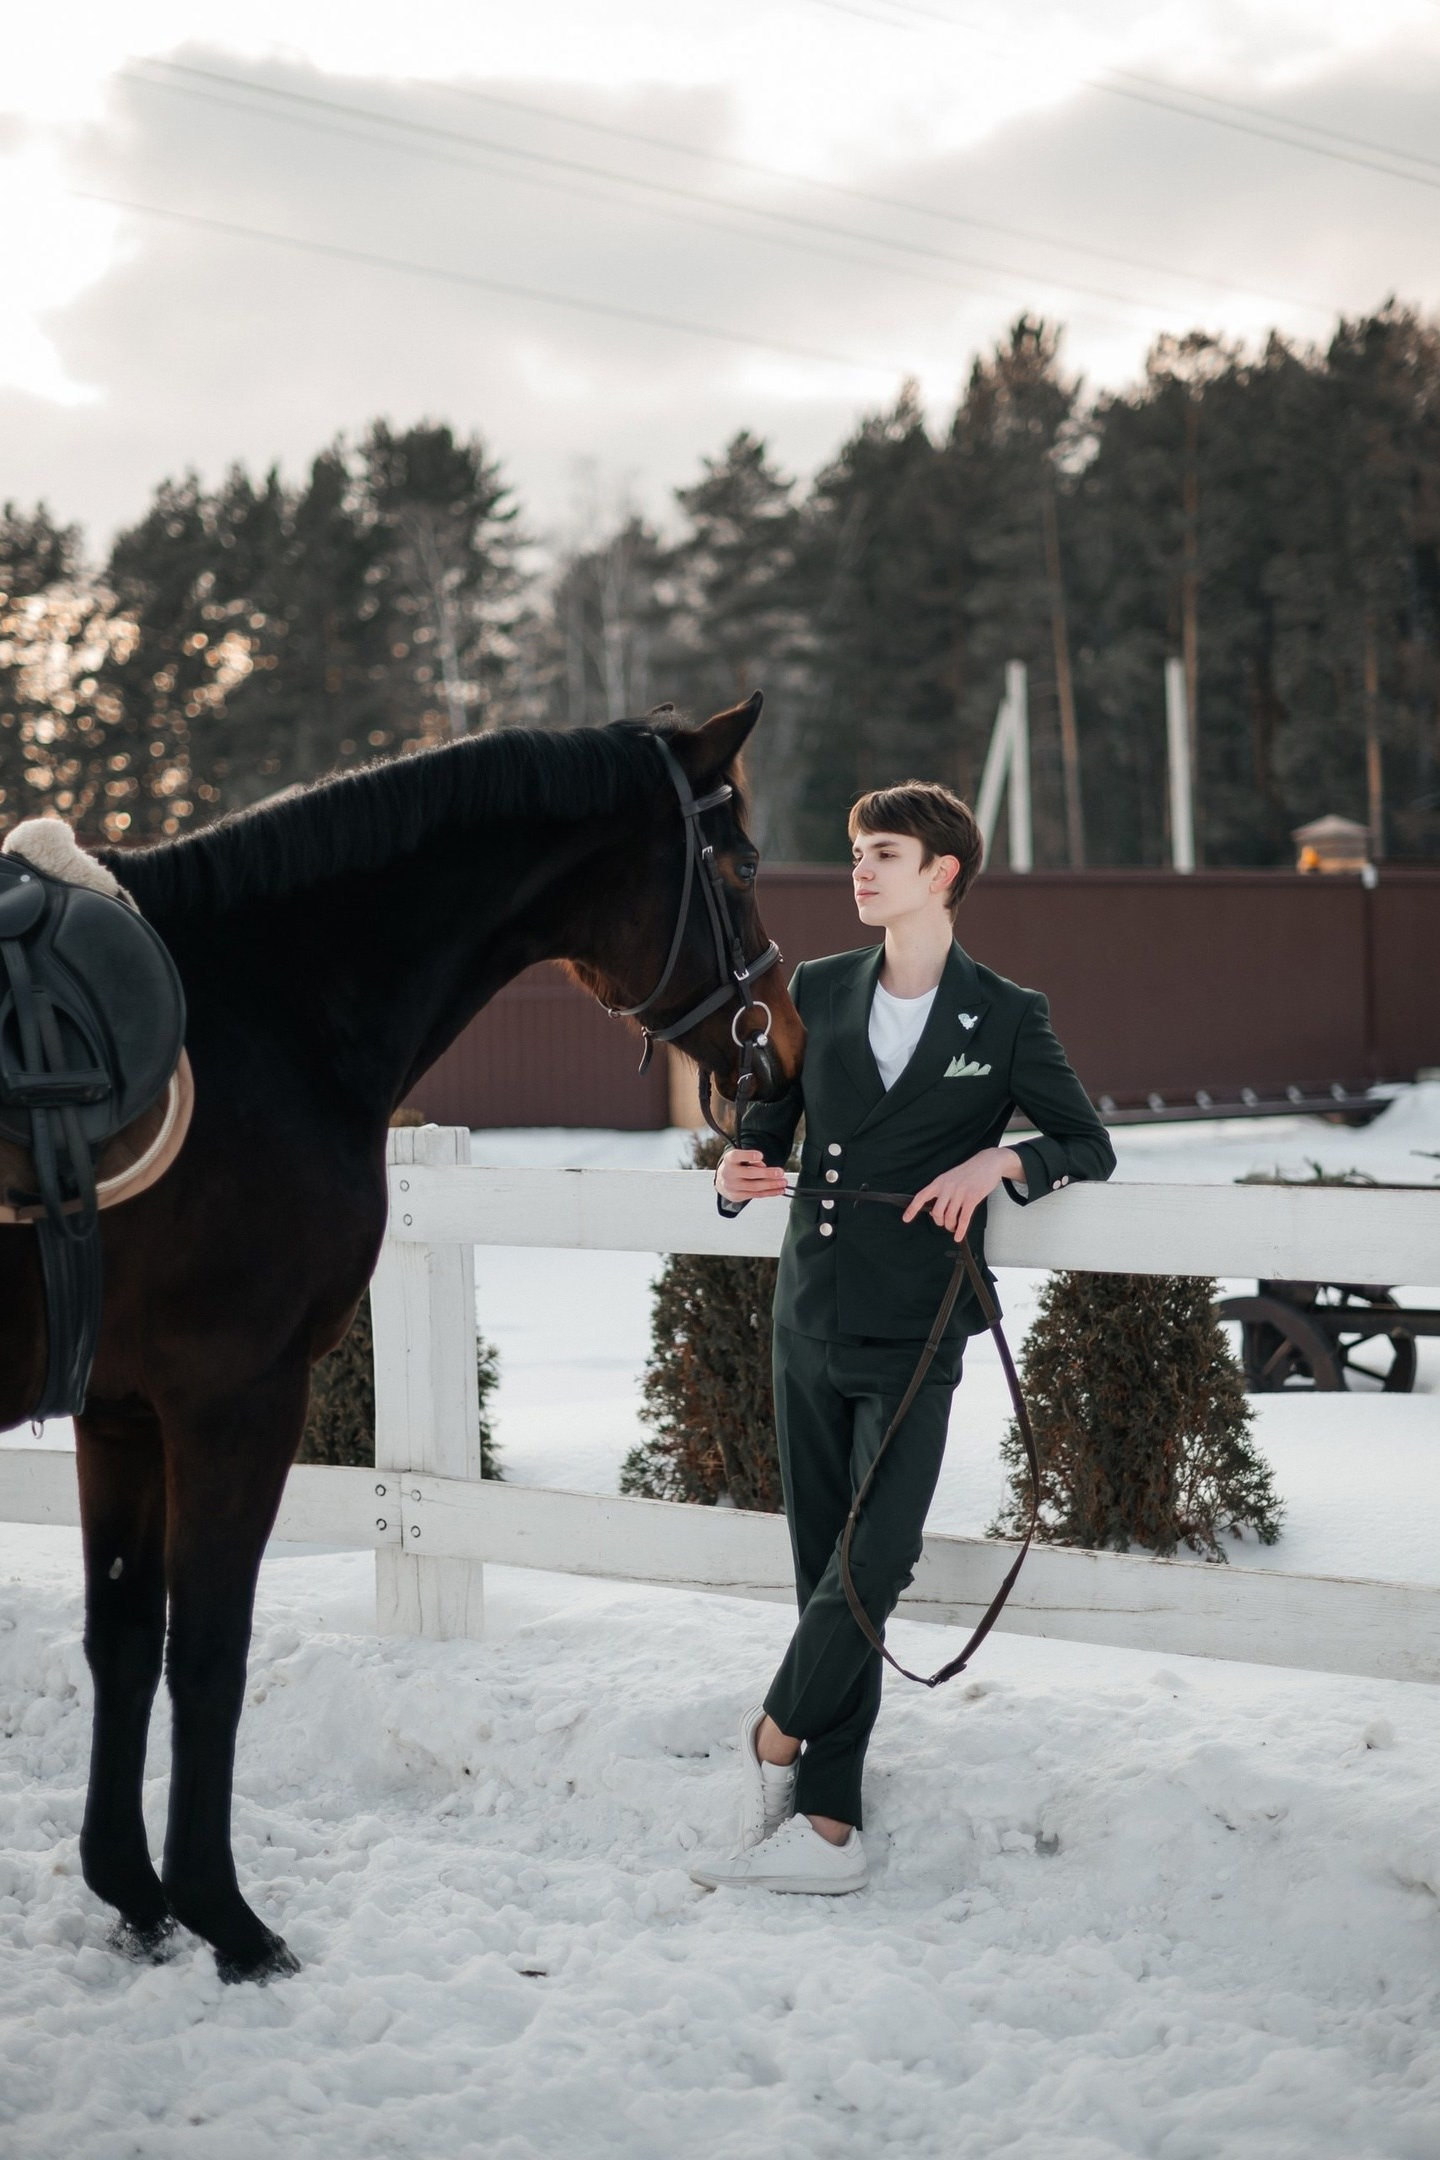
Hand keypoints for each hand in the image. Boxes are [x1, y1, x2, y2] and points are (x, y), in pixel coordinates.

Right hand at [715, 1147, 788, 1201]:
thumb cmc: (736, 1166)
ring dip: (772, 1185)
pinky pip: (756, 1195)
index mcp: (729, 1160)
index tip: (760, 1156)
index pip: (737, 1156)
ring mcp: (732, 1186)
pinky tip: (779, 1190)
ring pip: (755, 1186)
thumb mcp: (740, 1158)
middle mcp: (729, 1173)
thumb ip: (751, 1159)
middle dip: (767, 1173)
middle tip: (780, 1172)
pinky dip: (770, 1193)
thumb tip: (763, 1166)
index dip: (748, 1156)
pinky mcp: (738, 1196)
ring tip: (783, 1182)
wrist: (722, 1181)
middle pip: (749, 1173)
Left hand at [902, 1146, 1023, 1242]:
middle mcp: (948, 1187)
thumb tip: (935, 1209)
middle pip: (936, 1212)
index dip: (912, 1208)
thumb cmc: (969, 1171)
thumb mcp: (950, 1177)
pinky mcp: (973, 1198)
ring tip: (953, 1227)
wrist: (988, 1162)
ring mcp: (960, 1192)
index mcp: (940, 1181)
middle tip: (944, 1224)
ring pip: (950, 1216)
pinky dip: (960, 1230)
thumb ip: (942, 1191)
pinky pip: (964, 1218)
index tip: (906, 1219)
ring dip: (950, 1226)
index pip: (922, 1196)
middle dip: (939, 1222)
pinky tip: (959, 1236)